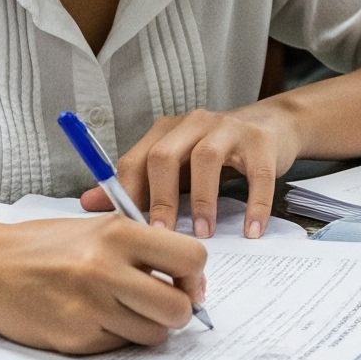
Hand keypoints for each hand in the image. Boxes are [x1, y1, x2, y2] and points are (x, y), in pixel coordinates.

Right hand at [0, 214, 206, 353]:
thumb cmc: (45, 246)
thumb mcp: (97, 228)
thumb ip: (143, 247)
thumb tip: (192, 278)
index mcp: (118, 233)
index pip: (191, 258)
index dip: (193, 275)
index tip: (182, 280)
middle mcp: (106, 270)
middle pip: (179, 308)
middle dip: (177, 310)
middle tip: (161, 303)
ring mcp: (91, 308)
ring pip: (154, 335)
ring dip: (146, 327)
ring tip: (122, 310)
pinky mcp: (77, 339)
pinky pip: (120, 346)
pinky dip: (116, 337)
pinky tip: (93, 318)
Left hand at [90, 104, 302, 239]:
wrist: (272, 126)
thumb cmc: (216, 153)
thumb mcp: (175, 167)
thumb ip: (136, 185)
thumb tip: (88, 205)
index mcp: (166, 132)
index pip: (136, 160)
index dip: (129, 196)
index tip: (130, 232)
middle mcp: (193, 124)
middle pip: (165, 155)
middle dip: (161, 198)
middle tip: (163, 235)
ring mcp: (228, 128)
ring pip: (207, 158)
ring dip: (203, 200)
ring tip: (203, 234)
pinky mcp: (261, 141)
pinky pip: (256, 173)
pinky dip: (254, 204)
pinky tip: (251, 229)